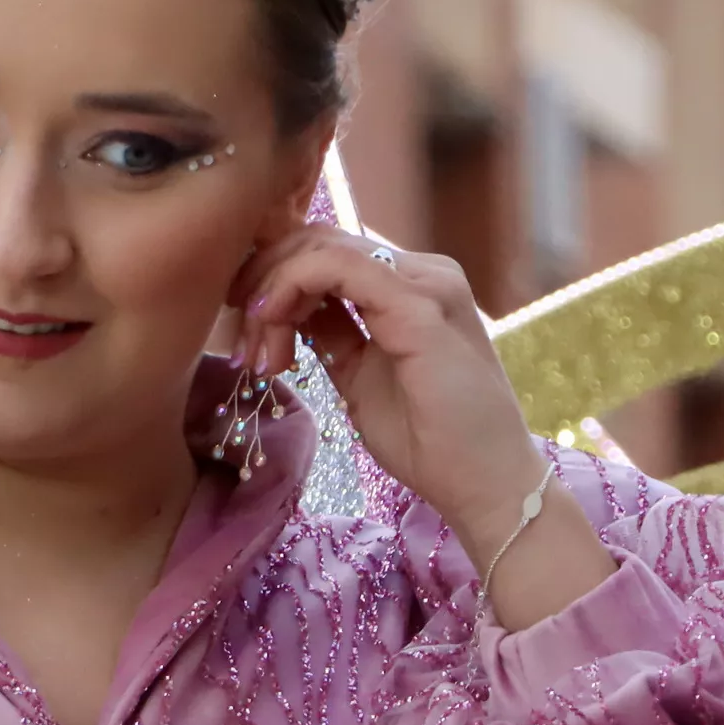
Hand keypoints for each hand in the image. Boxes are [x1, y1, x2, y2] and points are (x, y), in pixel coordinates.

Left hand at [230, 226, 615, 625]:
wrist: (484, 483)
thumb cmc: (431, 441)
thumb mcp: (361, 379)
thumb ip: (333, 336)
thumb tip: (287, 309)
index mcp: (413, 287)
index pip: (329, 253)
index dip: (274, 280)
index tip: (244, 333)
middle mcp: (424, 273)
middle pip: (319, 241)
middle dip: (263, 281)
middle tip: (239, 339)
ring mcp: (425, 284)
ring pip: (320, 248)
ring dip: (270, 290)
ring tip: (256, 350)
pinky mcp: (419, 305)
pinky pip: (334, 267)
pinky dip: (289, 288)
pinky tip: (271, 326)